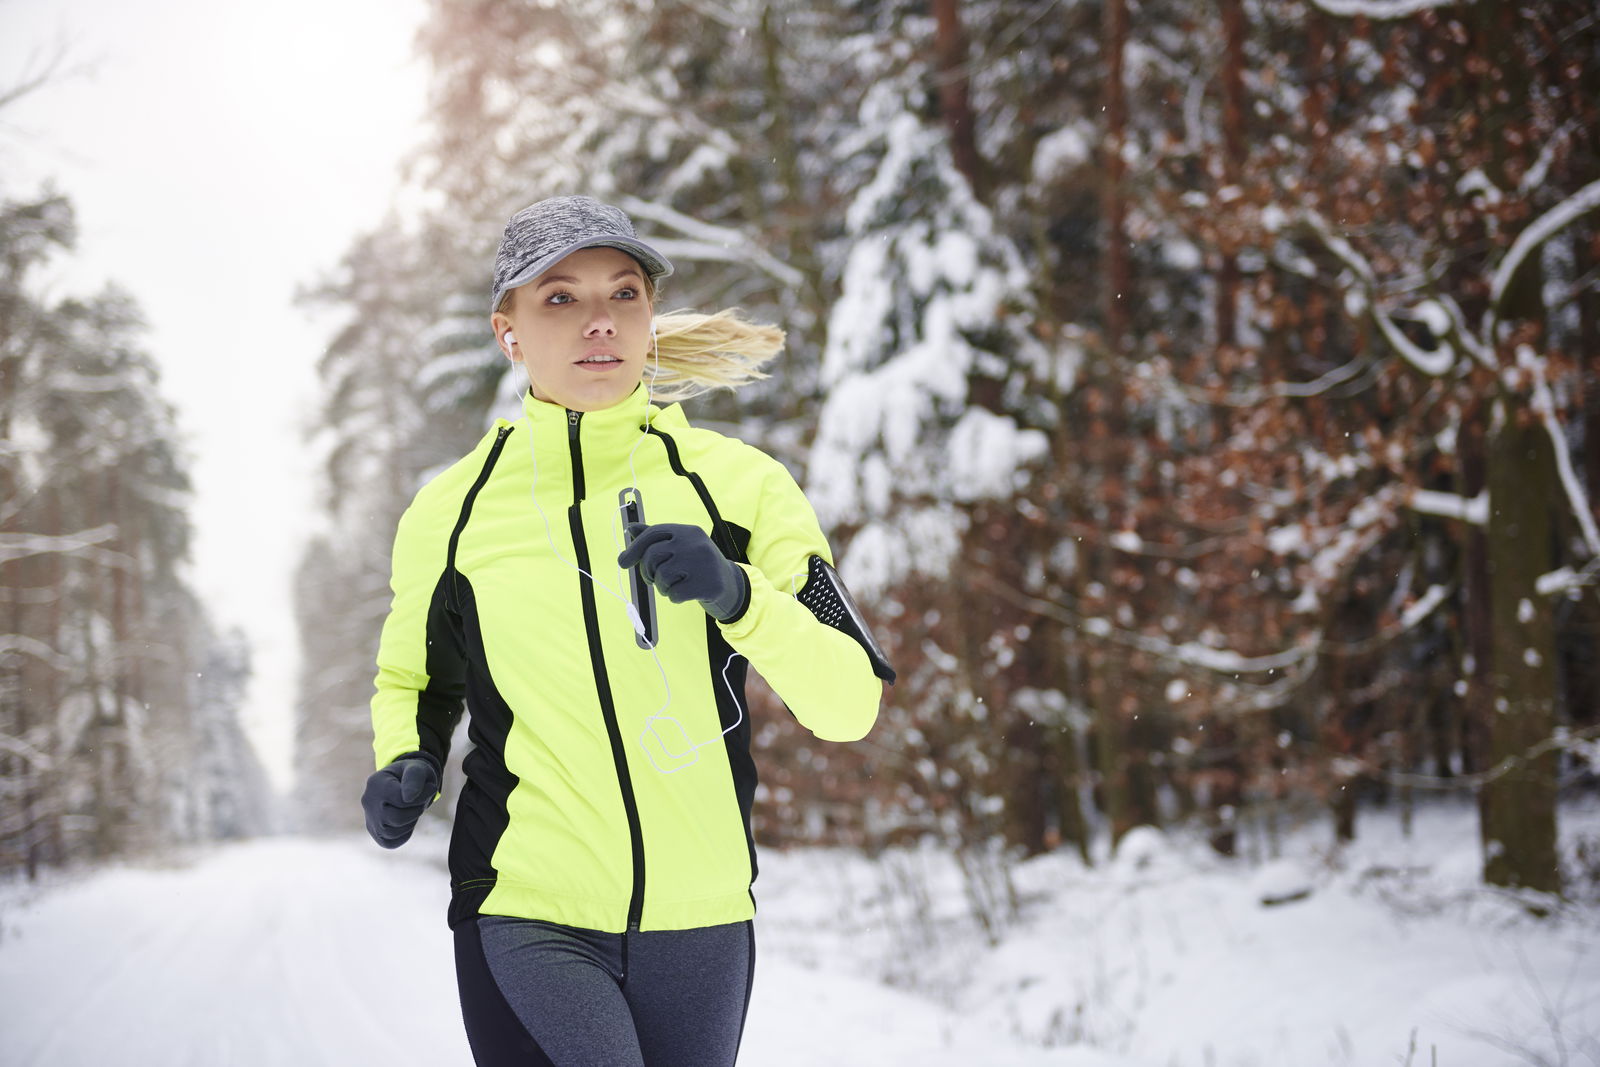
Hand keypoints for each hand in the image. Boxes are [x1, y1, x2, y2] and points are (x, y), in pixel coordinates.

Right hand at [361, 755, 439, 848]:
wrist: (406, 783)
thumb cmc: (413, 776)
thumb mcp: (418, 769)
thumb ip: (414, 778)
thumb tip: (408, 797)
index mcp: (375, 782)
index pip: (401, 800)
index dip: (421, 797)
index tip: (431, 788)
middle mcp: (367, 801)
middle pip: (395, 818)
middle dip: (415, 811)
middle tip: (421, 802)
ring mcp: (369, 818)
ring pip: (391, 833)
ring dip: (410, 822)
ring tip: (412, 809)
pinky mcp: (374, 832)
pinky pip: (390, 842)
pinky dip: (404, 834)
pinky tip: (407, 820)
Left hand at [617, 522, 748, 621]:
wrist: (729, 583)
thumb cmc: (697, 564)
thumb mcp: (680, 546)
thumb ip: (656, 539)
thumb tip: (630, 528)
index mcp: (687, 531)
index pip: (653, 534)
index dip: (634, 549)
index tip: (623, 562)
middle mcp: (694, 543)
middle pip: (652, 556)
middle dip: (647, 571)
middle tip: (653, 579)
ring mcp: (702, 563)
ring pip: (661, 577)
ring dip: (661, 587)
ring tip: (673, 585)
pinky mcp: (707, 584)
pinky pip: (674, 594)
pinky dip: (674, 597)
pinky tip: (684, 593)